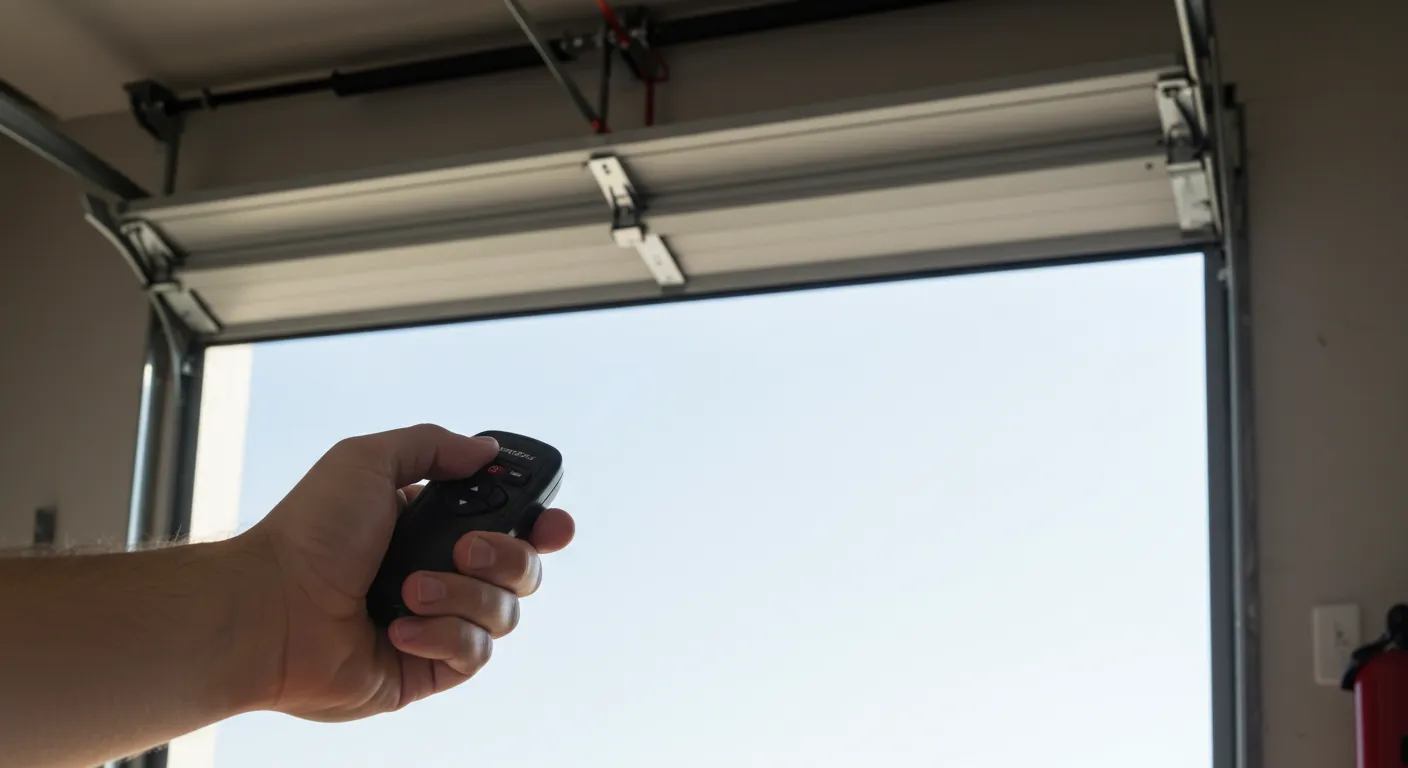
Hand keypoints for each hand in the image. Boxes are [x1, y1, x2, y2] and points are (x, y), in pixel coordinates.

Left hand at [235, 424, 574, 719]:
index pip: (509, 526)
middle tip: (465, 549)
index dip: (542, 526)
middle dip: (506, 556)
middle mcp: (440, 575)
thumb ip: (433, 446)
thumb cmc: (308, 536)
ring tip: (408, 590)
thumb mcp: (367, 460)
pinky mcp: (426, 671)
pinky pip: (473, 654)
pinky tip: (399, 627)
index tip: (553, 525)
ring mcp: (436, 625)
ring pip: (504, 613)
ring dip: (461, 596)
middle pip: (523, 569)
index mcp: (430, 527)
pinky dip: (443, 635)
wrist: (270, 608)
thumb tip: (485, 451)